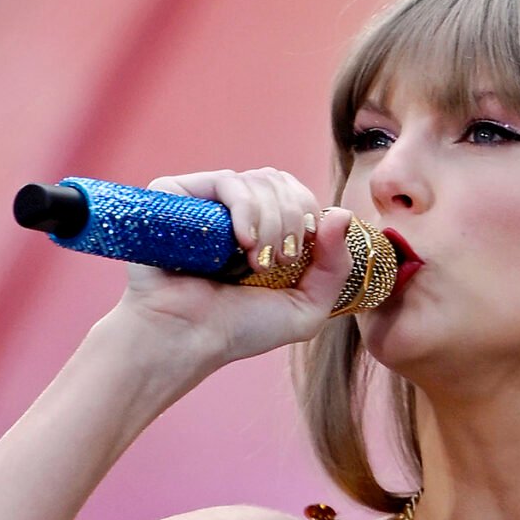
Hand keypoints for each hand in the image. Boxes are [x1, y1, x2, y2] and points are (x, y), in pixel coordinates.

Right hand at [110, 167, 363, 364]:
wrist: (185, 338)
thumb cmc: (238, 328)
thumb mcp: (306, 307)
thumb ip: (336, 266)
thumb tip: (342, 214)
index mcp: (263, 229)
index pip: (297, 193)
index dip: (308, 215)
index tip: (298, 256)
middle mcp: (234, 211)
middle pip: (282, 182)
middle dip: (293, 220)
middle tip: (280, 261)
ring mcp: (206, 202)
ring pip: (260, 180)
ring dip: (272, 222)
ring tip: (256, 260)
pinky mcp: (177, 196)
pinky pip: (227, 182)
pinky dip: (246, 209)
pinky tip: (242, 242)